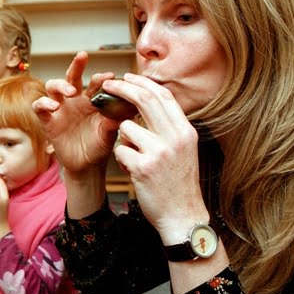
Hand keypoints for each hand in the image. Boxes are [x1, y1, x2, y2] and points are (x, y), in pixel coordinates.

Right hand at [32, 52, 119, 177]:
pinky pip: (39, 106)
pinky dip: (43, 103)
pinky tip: (53, 106)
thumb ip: (117, 118)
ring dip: (61, 84)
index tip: (110, 76)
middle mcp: (75, 100)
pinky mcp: (48, 120)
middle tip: (82, 56)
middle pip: (72, 75)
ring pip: (53, 86)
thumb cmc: (100, 146)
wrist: (86, 166)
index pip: (94, 82)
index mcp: (92, 100)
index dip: (101, 77)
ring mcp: (60, 109)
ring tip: (71, 91)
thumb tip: (132, 104)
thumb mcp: (110, 131)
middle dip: (77, 65)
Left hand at [108, 73, 207, 243]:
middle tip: (107, 84)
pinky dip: (122, 159)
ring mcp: (160, 152)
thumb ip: (169, 127)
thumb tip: (147, 102)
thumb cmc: (178, 183)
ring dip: (123, 140)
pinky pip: (119, 150)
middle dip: (122, 88)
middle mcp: (175, 138)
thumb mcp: (183, 150)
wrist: (183, 217)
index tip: (128, 77)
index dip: (143, 83)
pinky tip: (134, 172)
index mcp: (185, 131)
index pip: (163, 96)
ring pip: (125, 127)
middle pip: (144, 100)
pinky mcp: (143, 167)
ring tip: (135, 158)